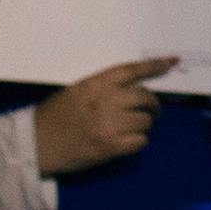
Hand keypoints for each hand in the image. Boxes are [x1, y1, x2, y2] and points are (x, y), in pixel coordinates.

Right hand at [33, 56, 178, 175]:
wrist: (38, 143)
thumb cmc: (56, 114)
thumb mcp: (77, 90)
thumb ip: (104, 88)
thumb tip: (132, 89)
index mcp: (97, 83)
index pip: (133, 70)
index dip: (155, 66)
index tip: (172, 62)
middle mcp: (107, 101)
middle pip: (145, 97)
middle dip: (152, 104)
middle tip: (151, 110)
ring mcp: (110, 125)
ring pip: (145, 121)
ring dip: (144, 124)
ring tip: (134, 127)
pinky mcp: (111, 148)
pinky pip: (140, 142)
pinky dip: (138, 141)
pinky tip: (129, 141)